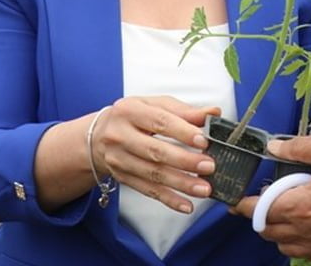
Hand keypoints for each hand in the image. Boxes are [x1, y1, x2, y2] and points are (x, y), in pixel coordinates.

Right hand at [90, 97, 217, 213]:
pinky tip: (186, 205)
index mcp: (130, 111)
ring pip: (153, 174)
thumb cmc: (134, 117)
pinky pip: (148, 190)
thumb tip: (213, 113)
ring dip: (181, 184)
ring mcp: (119, 159)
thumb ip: (184, 111)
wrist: (98, 136)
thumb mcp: (155, 105)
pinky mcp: (122, 177)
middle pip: (155, 151)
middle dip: (184, 161)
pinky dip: (169, 199)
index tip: (204, 141)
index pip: (159, 121)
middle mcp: (120, 135)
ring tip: (204, 189)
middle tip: (209, 166)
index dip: (183, 132)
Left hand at [234, 130, 310, 262]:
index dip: (244, 205)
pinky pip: (308, 254)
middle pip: (269, 231)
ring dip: (280, 230)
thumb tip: (273, 148)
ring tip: (292, 209)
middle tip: (269, 197)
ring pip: (286, 245)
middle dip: (262, 216)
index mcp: (306, 205)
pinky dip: (301, 242)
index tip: (237, 199)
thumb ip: (302, 148)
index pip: (260, 211)